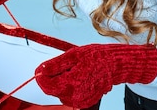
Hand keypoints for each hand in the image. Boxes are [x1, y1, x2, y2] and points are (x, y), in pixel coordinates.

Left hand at [35, 43, 156, 108]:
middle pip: (53, 90)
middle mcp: (76, 96)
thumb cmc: (97, 57)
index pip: (47, 85)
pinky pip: (70, 95)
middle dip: (53, 78)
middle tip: (63, 65)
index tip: (41, 69)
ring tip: (74, 69)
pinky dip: (70, 86)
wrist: (115, 64)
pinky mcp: (84, 102)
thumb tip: (41, 70)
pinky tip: (79, 77)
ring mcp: (80, 101)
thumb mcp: (74, 55)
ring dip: (62, 82)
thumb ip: (55, 65)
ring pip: (60, 93)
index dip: (41, 76)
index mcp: (72, 83)